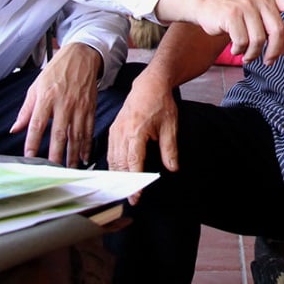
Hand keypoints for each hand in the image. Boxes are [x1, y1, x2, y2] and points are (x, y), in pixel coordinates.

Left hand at [10, 42, 101, 165]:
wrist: (82, 56)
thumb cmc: (56, 70)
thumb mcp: (36, 86)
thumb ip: (26, 110)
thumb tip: (15, 129)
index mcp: (46, 97)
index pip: (37, 125)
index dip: (33, 143)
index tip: (30, 158)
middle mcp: (63, 103)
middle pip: (59, 134)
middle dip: (56, 154)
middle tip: (52, 170)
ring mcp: (79, 106)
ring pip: (76, 135)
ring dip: (73, 154)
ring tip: (69, 169)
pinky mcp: (90, 107)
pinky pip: (89, 129)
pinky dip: (87, 145)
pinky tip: (84, 156)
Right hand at [107, 70, 177, 203]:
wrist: (149, 85)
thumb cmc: (161, 103)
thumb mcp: (170, 125)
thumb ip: (170, 148)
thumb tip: (173, 168)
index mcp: (136, 131)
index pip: (133, 162)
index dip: (134, 181)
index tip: (136, 196)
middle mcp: (122, 132)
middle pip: (119, 164)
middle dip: (124, 182)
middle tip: (131, 198)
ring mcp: (115, 130)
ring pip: (112, 159)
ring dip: (117, 175)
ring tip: (124, 190)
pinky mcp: (113, 129)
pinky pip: (110, 151)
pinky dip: (113, 164)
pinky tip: (118, 173)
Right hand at [156, 0, 283, 63]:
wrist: (207, 8)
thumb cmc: (235, 16)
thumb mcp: (256, 20)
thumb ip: (273, 32)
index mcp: (268, 0)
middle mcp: (259, 0)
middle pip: (276, 31)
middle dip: (274, 51)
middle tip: (269, 61)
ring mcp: (245, 6)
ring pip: (258, 40)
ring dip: (253, 54)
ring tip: (247, 55)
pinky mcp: (231, 15)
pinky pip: (242, 41)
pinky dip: (239, 50)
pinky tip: (235, 49)